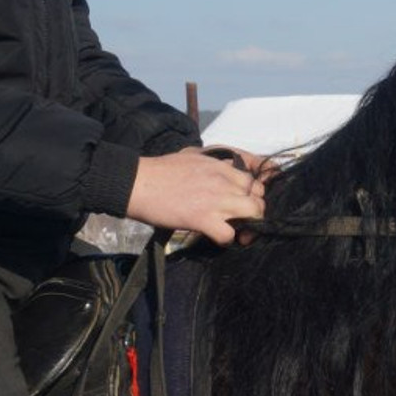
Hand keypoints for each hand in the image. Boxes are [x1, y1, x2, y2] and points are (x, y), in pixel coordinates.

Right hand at [125, 148, 268, 244]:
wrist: (135, 182)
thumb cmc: (160, 170)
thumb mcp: (193, 156)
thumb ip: (213, 162)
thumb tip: (226, 167)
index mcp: (221, 166)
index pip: (256, 180)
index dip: (254, 194)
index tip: (246, 202)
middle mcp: (224, 181)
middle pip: (260, 198)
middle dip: (255, 211)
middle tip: (242, 220)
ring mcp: (216, 200)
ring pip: (255, 214)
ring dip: (248, 226)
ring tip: (235, 230)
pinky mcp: (203, 218)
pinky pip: (229, 235)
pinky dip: (226, 240)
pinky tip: (215, 237)